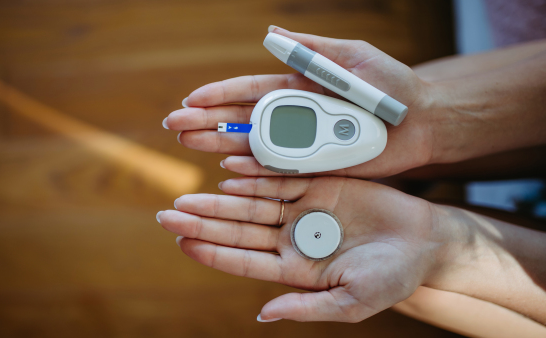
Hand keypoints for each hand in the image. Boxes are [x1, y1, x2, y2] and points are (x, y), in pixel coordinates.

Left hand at [157, 177, 446, 321]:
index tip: (182, 243)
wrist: (425, 242)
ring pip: (253, 201)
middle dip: (205, 222)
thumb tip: (264, 315)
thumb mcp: (352, 302)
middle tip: (169, 214)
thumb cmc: (392, 278)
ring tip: (190, 196)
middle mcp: (292, 237)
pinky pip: (281, 176)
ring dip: (222, 198)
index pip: (244, 260)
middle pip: (239, 228)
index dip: (213, 252)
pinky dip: (256, 173)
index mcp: (295, 268)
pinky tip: (230, 170)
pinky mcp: (318, 183)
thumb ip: (308, 307)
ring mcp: (303, 209)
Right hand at [164, 27, 438, 178]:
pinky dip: (251, 169)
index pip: (249, 91)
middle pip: (242, 119)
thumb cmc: (391, 86)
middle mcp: (294, 116)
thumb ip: (311, 49)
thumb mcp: (351, 58)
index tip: (190, 99)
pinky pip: (278, 169)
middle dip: (206, 121)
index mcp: (298, 87)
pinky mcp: (316, 167)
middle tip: (174, 125)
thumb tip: (271, 31)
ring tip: (188, 142)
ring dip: (218, 144)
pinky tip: (226, 167)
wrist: (423, 122)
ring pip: (252, 145)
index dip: (219, 95)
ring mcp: (302, 143)